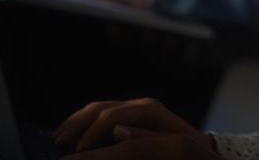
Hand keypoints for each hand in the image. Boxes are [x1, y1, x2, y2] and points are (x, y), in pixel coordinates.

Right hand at [52, 97, 216, 156]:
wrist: (201, 148)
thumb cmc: (190, 150)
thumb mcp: (173, 146)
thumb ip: (146, 139)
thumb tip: (118, 132)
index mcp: (149, 110)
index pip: (110, 116)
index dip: (90, 134)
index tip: (76, 152)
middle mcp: (140, 105)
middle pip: (100, 108)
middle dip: (76, 124)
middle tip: (57, 142)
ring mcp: (135, 109)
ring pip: (97, 108)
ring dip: (76, 122)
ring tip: (57, 137)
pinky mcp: (131, 117)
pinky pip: (102, 114)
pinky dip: (84, 124)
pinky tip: (72, 135)